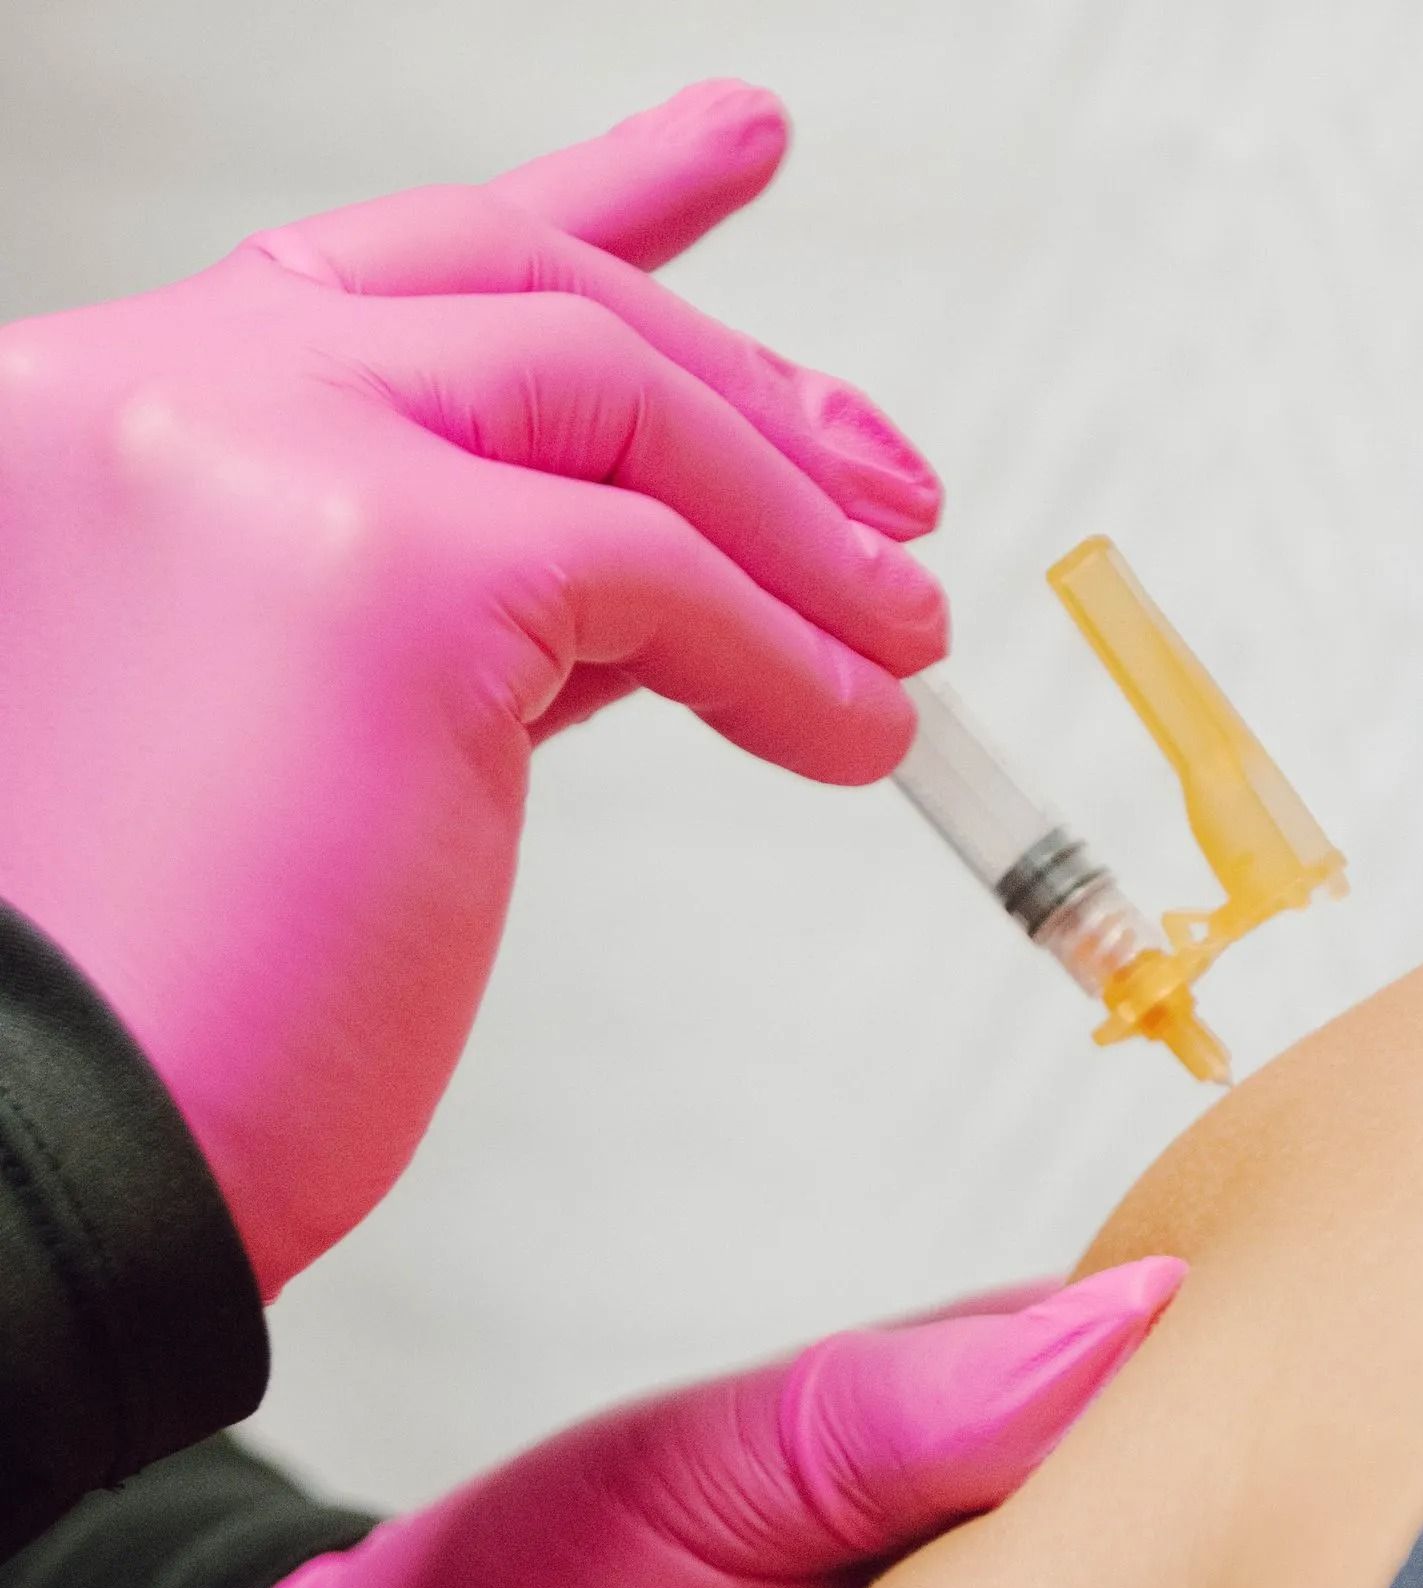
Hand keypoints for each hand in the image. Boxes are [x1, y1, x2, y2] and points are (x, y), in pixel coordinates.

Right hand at [0, 81, 944, 1298]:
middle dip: (738, 374)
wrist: (61, 1159)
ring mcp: (254, 451)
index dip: (594, 202)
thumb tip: (645, 576)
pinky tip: (855, 728)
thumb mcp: (300, 738)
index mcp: (106, 419)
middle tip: (891, 475)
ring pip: (608, 402)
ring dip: (795, 525)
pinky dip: (789, 652)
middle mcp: (152, 390)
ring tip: (906, 626)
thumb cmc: (171, 1002)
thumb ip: (444, 610)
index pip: (385, 271)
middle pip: (512, 294)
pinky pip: (660, 571)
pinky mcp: (379, 567)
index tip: (734, 159)